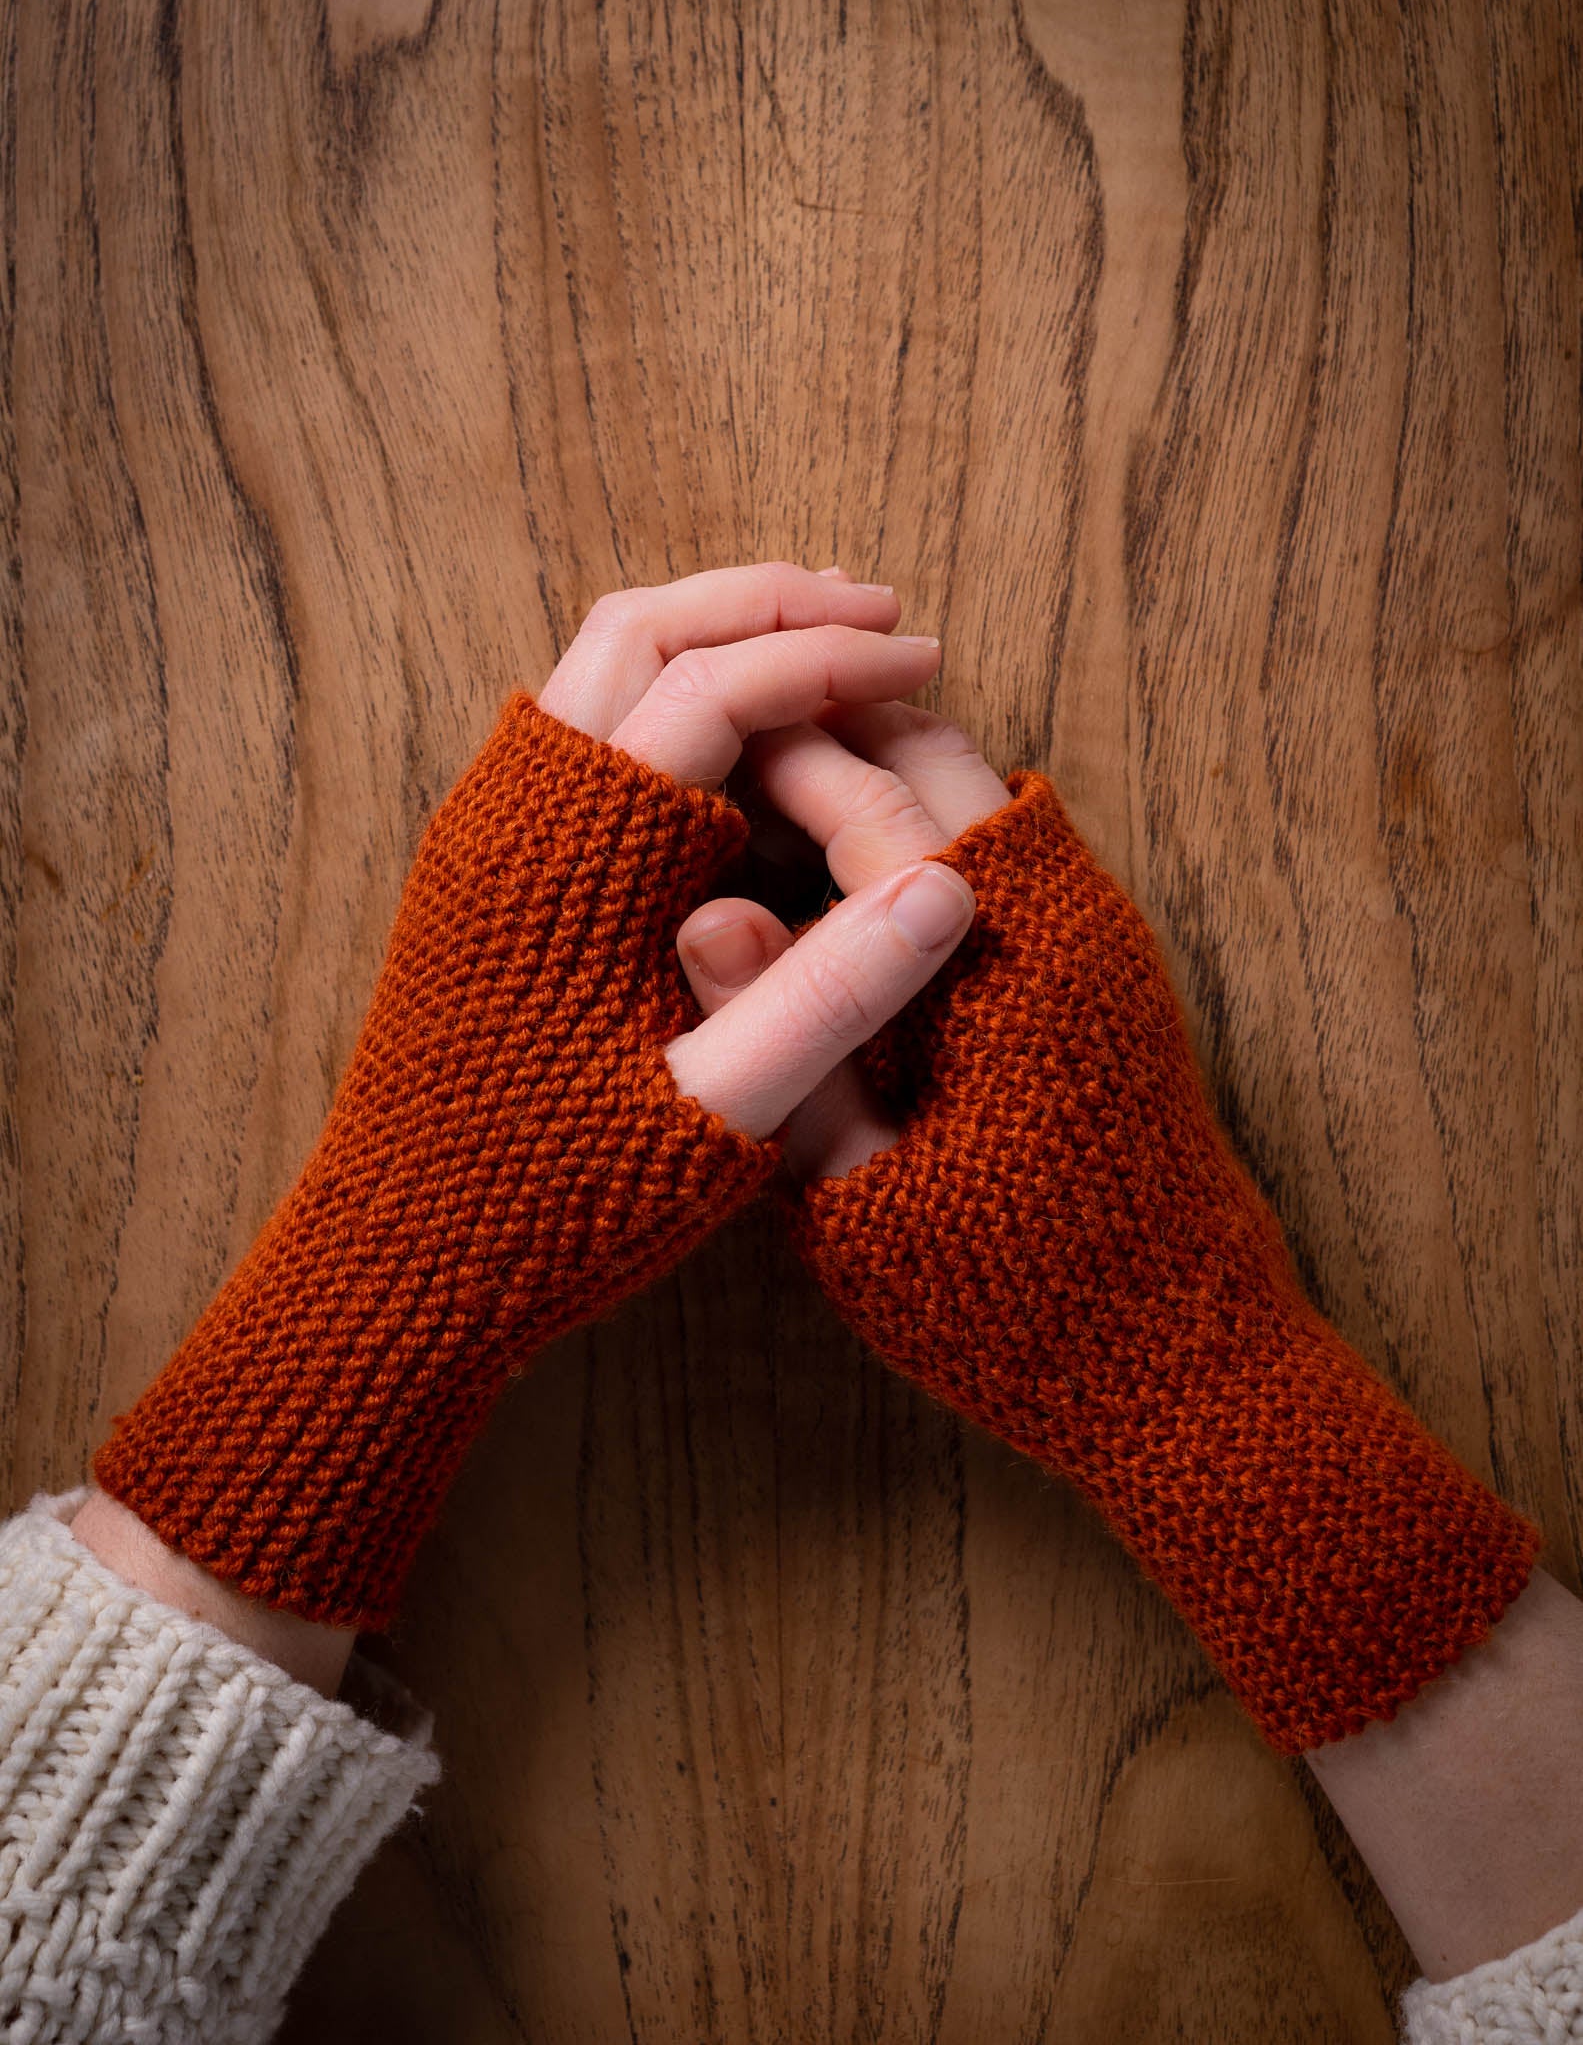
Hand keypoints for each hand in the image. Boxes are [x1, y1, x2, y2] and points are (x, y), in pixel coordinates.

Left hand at [86, 562, 983, 1642]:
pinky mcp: (482, 867)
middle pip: (644, 630)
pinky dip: (665, 693)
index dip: (833, 660)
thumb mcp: (716, 1111)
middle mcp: (513, 808)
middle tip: (876, 611)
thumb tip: (945, 884)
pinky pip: (576, 724)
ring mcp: (485, 831)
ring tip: (817, 643)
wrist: (399, 1264)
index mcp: (575, 850)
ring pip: (599, 666)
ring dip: (711, 637)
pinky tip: (732, 739)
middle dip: (766, 606)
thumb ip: (829, 997)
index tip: (925, 659)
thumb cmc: (556, 1202)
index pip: (719, 689)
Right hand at [691, 683, 1539, 1757]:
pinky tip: (829, 872)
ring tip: (750, 792)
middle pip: (936, 754)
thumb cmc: (1015, 1306)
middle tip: (708, 742)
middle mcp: (1066, 919)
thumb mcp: (862, 1206)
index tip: (678, 742)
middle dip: (824, 728)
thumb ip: (789, 1050)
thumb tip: (702, 913)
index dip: (770, 758)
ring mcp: (1093, 932)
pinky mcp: (1099, 963)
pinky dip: (913, 824)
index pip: (875, 803)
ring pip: (972, 786)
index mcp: (1003, 968)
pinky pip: (998, 843)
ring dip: (869, 768)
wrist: (1188, 1363)